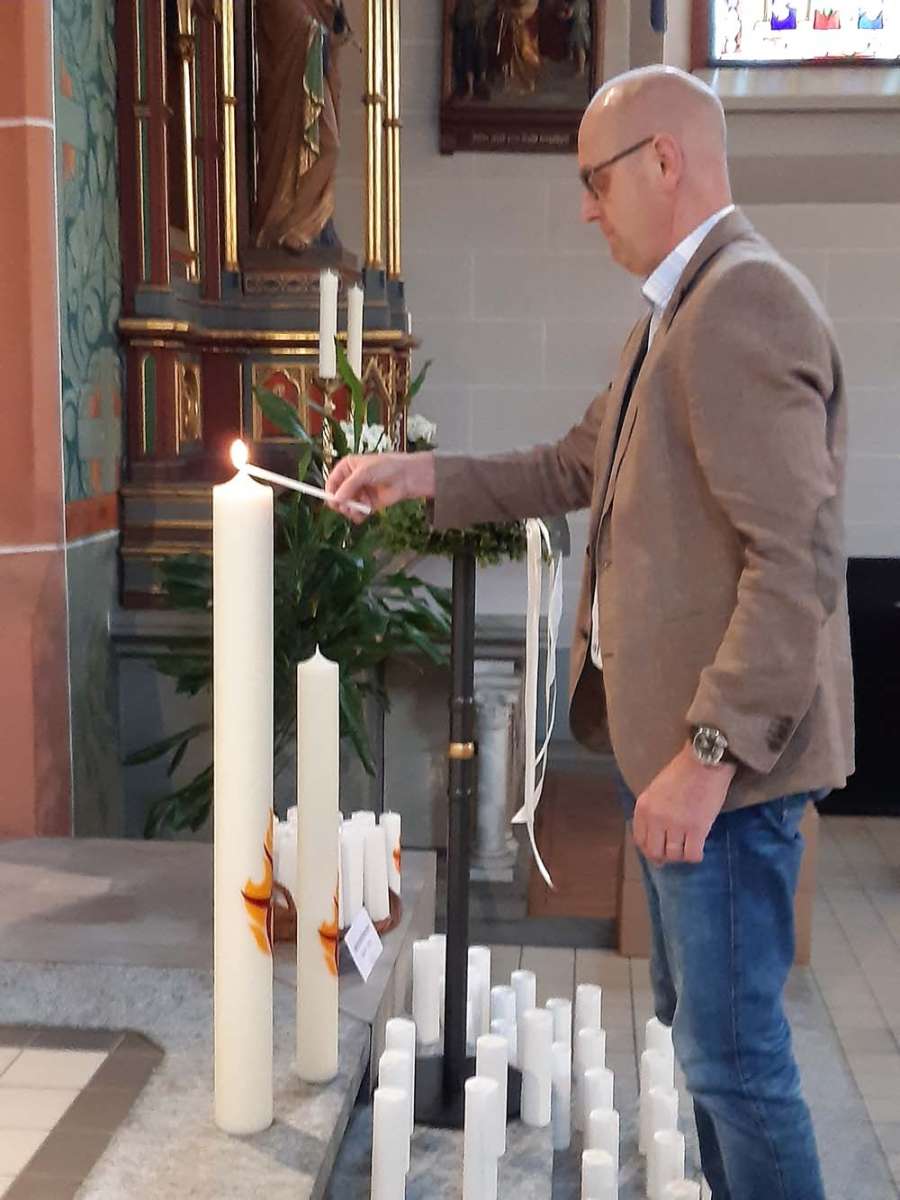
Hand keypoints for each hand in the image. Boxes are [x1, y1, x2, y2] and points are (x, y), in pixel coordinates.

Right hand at [325, 451, 434, 523]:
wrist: (406, 477)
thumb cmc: (386, 467)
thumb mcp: (364, 473)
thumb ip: (349, 486)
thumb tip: (336, 500)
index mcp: (346, 468)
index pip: (331, 482)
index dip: (329, 492)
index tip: (332, 501)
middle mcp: (350, 481)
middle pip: (336, 497)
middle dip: (340, 504)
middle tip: (347, 507)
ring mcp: (359, 493)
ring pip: (346, 507)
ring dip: (350, 510)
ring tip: (358, 509)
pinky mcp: (367, 504)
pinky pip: (356, 514)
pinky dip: (358, 516)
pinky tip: (363, 514)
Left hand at [632, 743, 734, 865]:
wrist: (704, 761)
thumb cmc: (681, 772)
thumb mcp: (656, 790)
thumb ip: (652, 811)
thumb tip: (656, 837)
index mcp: (643, 807)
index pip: (640, 840)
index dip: (649, 850)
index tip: (658, 851)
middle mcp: (656, 818)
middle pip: (655, 852)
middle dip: (664, 857)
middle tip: (675, 852)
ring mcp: (676, 824)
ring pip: (674, 856)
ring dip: (681, 855)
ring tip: (688, 846)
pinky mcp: (697, 828)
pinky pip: (692, 855)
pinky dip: (695, 855)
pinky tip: (698, 846)